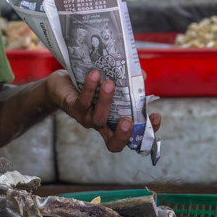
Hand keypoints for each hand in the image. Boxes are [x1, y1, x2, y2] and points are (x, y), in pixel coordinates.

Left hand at [45, 69, 161, 152]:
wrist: (60, 83)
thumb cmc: (90, 86)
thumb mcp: (111, 82)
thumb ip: (128, 81)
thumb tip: (142, 76)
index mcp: (114, 122)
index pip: (133, 136)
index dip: (146, 132)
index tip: (155, 116)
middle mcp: (101, 124)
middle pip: (113, 142)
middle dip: (123, 134)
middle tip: (129, 120)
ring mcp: (86, 119)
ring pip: (98, 119)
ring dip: (105, 101)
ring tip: (110, 83)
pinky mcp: (72, 108)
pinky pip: (82, 103)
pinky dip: (89, 89)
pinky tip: (95, 75)